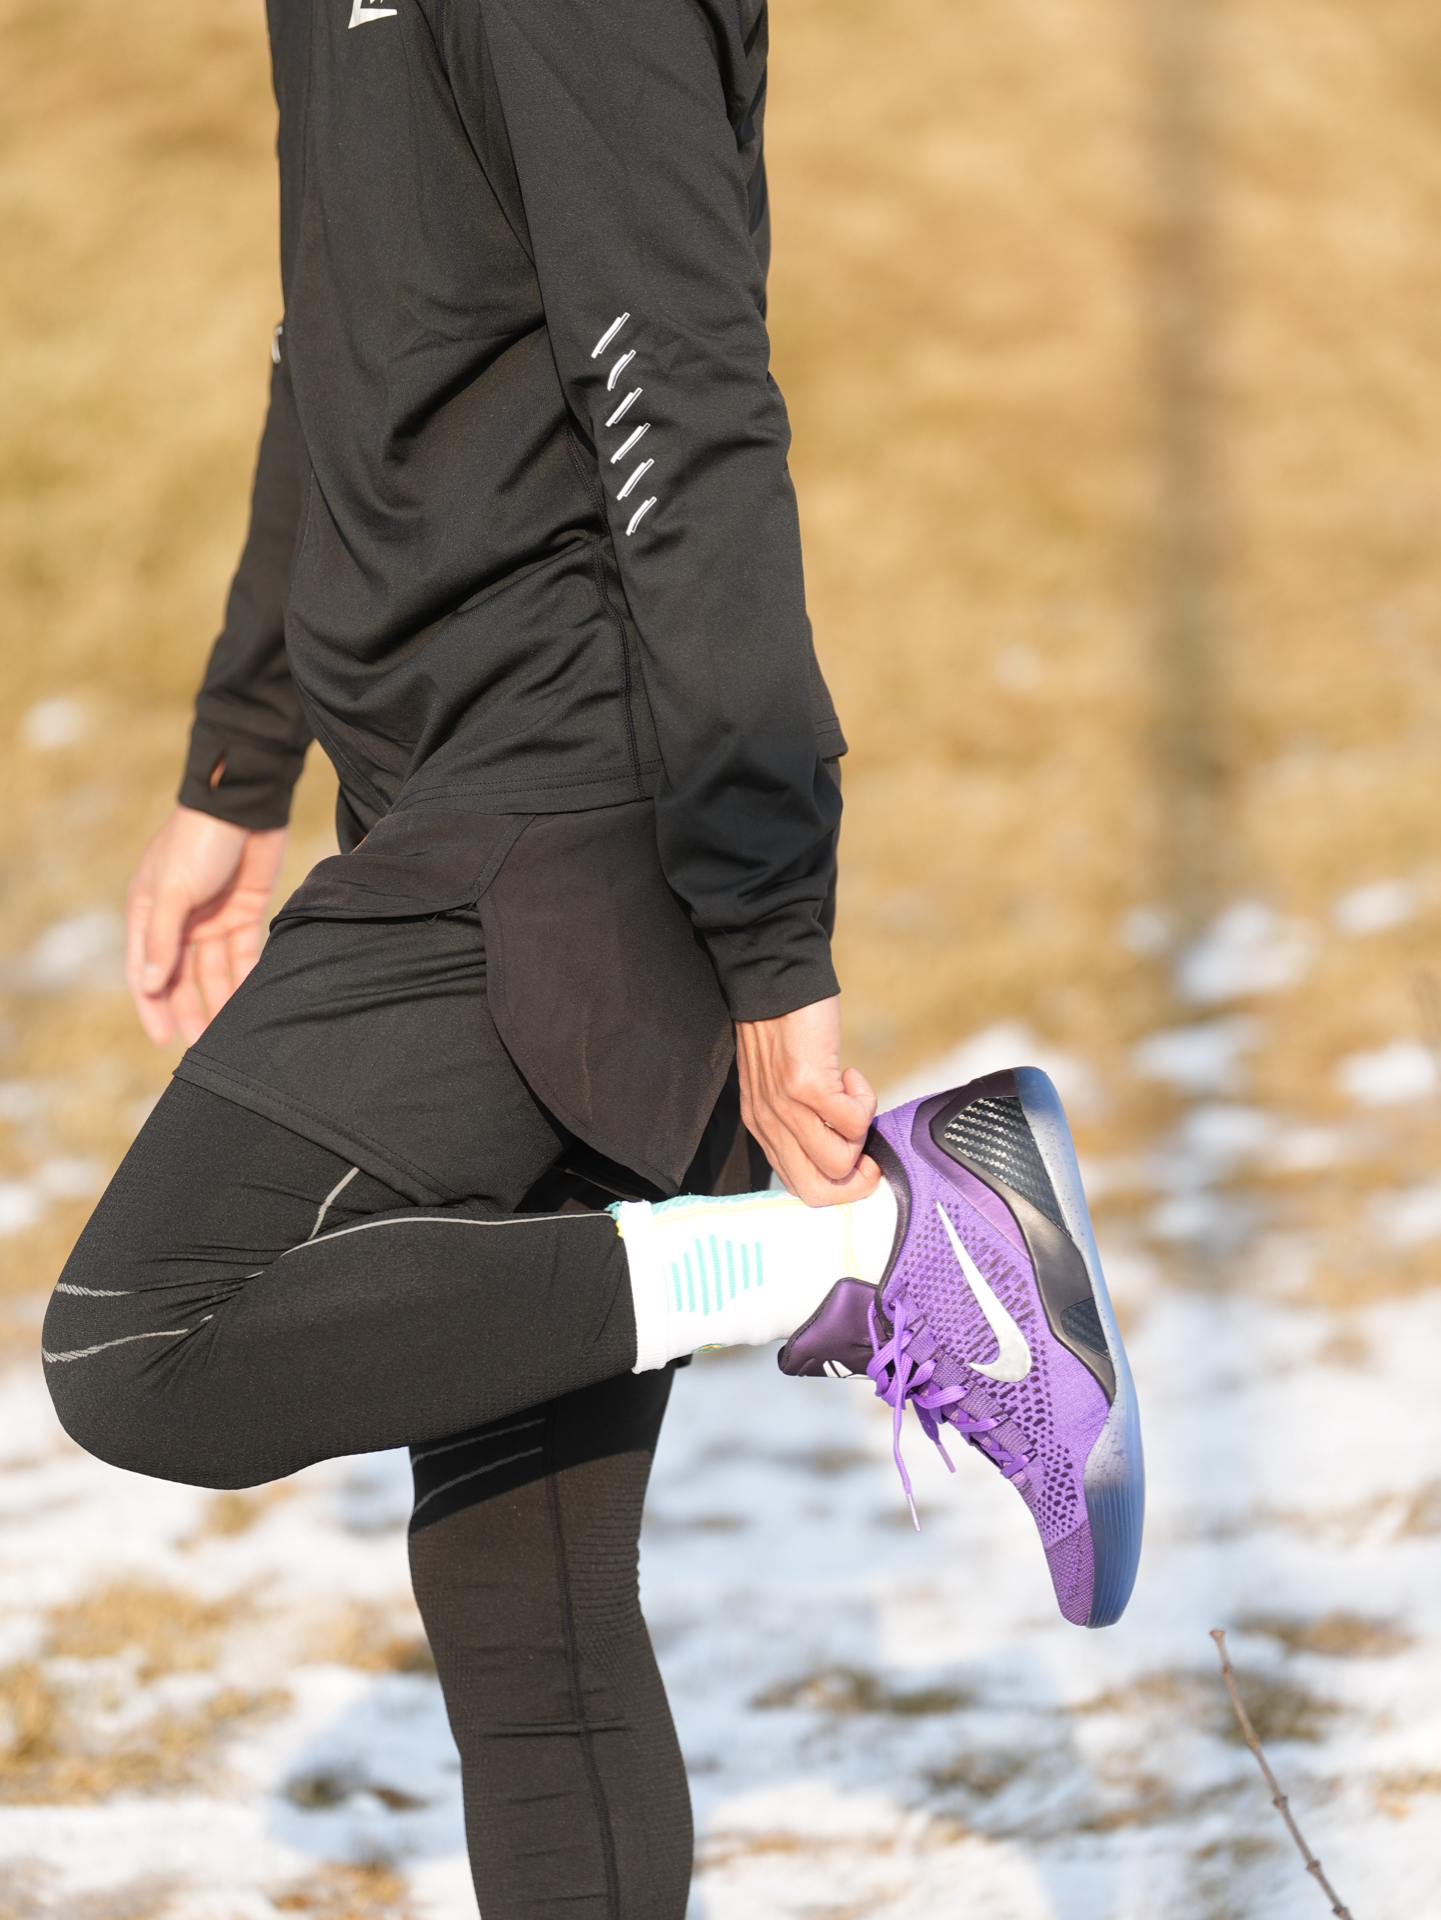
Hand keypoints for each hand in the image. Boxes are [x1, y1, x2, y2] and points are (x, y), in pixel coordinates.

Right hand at [125, 806, 286, 1045]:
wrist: (243, 804)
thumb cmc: (197, 840)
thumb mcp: (174, 890)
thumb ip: (164, 939)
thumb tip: (152, 985)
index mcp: (148, 913)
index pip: (146, 971)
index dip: (153, 1006)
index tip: (164, 1040)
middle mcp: (178, 920)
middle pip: (181, 977)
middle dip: (189, 1010)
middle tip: (203, 1046)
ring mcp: (211, 918)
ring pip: (213, 970)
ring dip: (220, 1000)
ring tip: (232, 1033)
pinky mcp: (244, 912)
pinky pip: (243, 954)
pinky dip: (246, 977)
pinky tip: (253, 1001)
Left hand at [735, 996, 879, 1205]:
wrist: (774, 983)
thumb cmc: (784, 1031)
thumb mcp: (779, 1086)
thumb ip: (799, 1118)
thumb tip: (843, 1148)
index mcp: (763, 1128)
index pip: (798, 1186)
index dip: (836, 1184)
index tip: (858, 1159)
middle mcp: (770, 1125)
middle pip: (816, 1191)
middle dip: (857, 1181)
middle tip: (871, 1150)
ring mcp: (786, 1108)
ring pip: (838, 1162)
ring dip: (861, 1136)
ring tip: (854, 1099)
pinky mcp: (808, 1085)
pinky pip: (853, 1121)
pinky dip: (865, 1100)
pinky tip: (851, 1074)